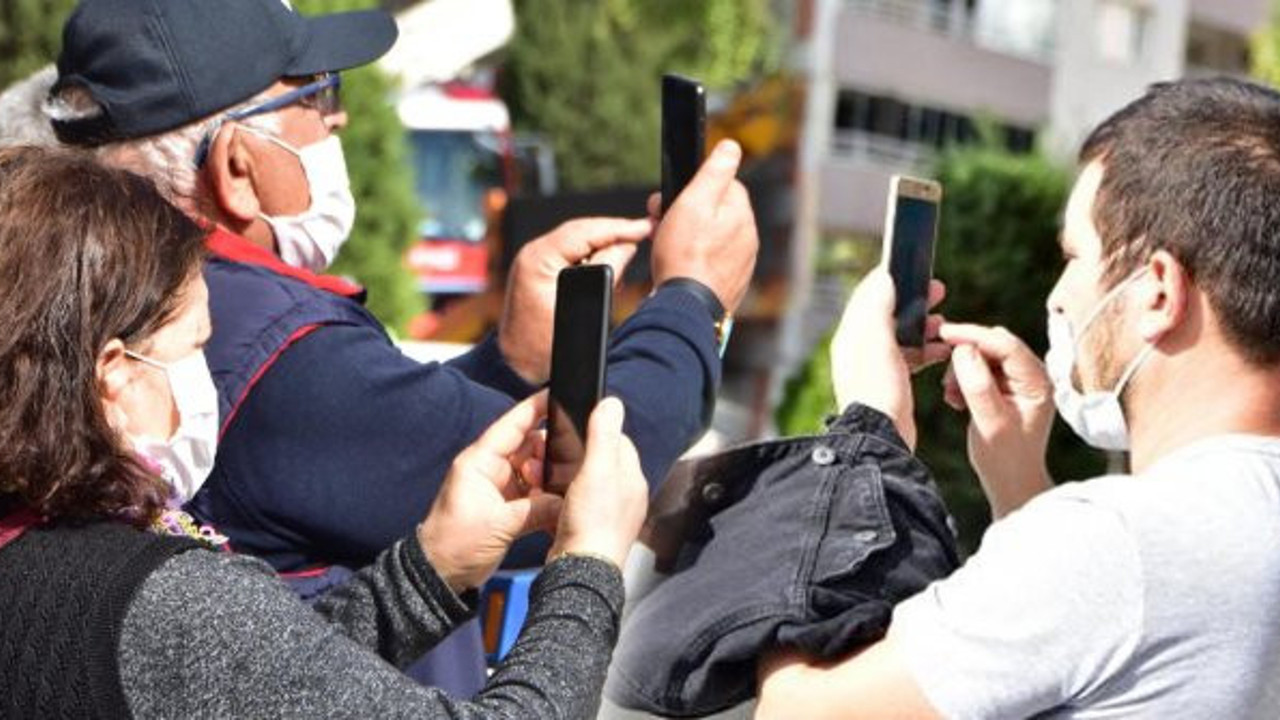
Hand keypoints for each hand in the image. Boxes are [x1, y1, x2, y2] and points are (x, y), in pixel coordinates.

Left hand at [417, 392, 561, 592]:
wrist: (439, 575)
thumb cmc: (456, 545)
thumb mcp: (500, 525)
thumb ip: (537, 509)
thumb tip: (568, 503)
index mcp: (480, 463)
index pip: (512, 426)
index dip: (535, 408)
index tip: (557, 393)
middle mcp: (489, 469)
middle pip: (527, 446)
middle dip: (550, 448)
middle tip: (574, 454)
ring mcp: (497, 487)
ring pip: (532, 469)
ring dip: (549, 474)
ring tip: (569, 479)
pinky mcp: (504, 506)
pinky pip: (531, 491)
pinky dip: (545, 494)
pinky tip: (561, 498)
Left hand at [499, 218, 651, 382]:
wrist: (517, 367)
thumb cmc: (545, 346)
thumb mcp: (583, 308)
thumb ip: (607, 272)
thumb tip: (626, 246)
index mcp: (538, 258)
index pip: (585, 231)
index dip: (619, 227)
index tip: (646, 227)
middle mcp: (533, 254)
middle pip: (582, 231)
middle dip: (614, 232)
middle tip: (645, 232)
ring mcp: (534, 261)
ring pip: (578, 241)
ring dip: (604, 243)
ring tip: (631, 248)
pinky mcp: (540, 271)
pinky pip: (571, 254)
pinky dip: (593, 255)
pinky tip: (611, 262)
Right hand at [547, 397, 648, 568]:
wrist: (581, 569)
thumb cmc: (592, 522)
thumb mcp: (597, 470)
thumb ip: (604, 435)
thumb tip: (612, 403)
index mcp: (632, 478)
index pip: (618, 441)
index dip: (595, 431)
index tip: (574, 429)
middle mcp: (625, 496)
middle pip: (599, 462)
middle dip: (575, 455)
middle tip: (553, 454)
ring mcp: (608, 514)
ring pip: (585, 483)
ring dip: (564, 477)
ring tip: (545, 475)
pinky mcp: (590, 529)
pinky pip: (575, 505)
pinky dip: (560, 498)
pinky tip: (549, 500)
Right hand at [651, 140, 758, 314]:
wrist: (685, 308)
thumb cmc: (684, 255)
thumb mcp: (693, 202)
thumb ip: (714, 172)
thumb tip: (731, 146)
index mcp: (741, 214)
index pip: (724, 184)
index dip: (694, 187)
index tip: (673, 200)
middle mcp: (748, 238)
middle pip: (718, 212)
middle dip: (692, 213)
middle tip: (664, 224)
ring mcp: (742, 264)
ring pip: (716, 238)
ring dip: (694, 238)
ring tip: (669, 248)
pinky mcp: (731, 285)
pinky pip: (714, 263)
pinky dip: (698, 261)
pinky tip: (681, 268)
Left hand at [830, 270, 948, 448]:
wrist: (883, 437)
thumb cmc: (878, 389)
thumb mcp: (877, 341)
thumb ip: (878, 307)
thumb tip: (883, 277)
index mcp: (851, 336)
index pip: (868, 296)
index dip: (892, 280)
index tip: (915, 270)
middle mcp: (859, 350)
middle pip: (887, 314)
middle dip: (913, 302)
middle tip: (939, 292)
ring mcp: (875, 368)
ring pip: (902, 336)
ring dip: (923, 326)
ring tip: (944, 324)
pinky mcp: (890, 384)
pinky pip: (910, 357)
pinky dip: (927, 349)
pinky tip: (944, 351)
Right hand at [939, 323, 1053, 517]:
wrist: (1010, 482)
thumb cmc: (1004, 457)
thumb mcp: (989, 421)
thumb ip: (977, 384)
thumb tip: (963, 349)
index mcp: (1037, 381)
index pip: (1005, 344)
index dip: (973, 335)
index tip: (943, 333)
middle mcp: (1032, 375)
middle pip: (994, 345)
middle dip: (965, 354)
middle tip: (944, 375)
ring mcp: (1019, 381)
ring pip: (983, 355)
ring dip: (962, 370)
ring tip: (952, 395)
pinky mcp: (1005, 388)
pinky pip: (979, 369)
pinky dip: (963, 379)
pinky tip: (956, 399)